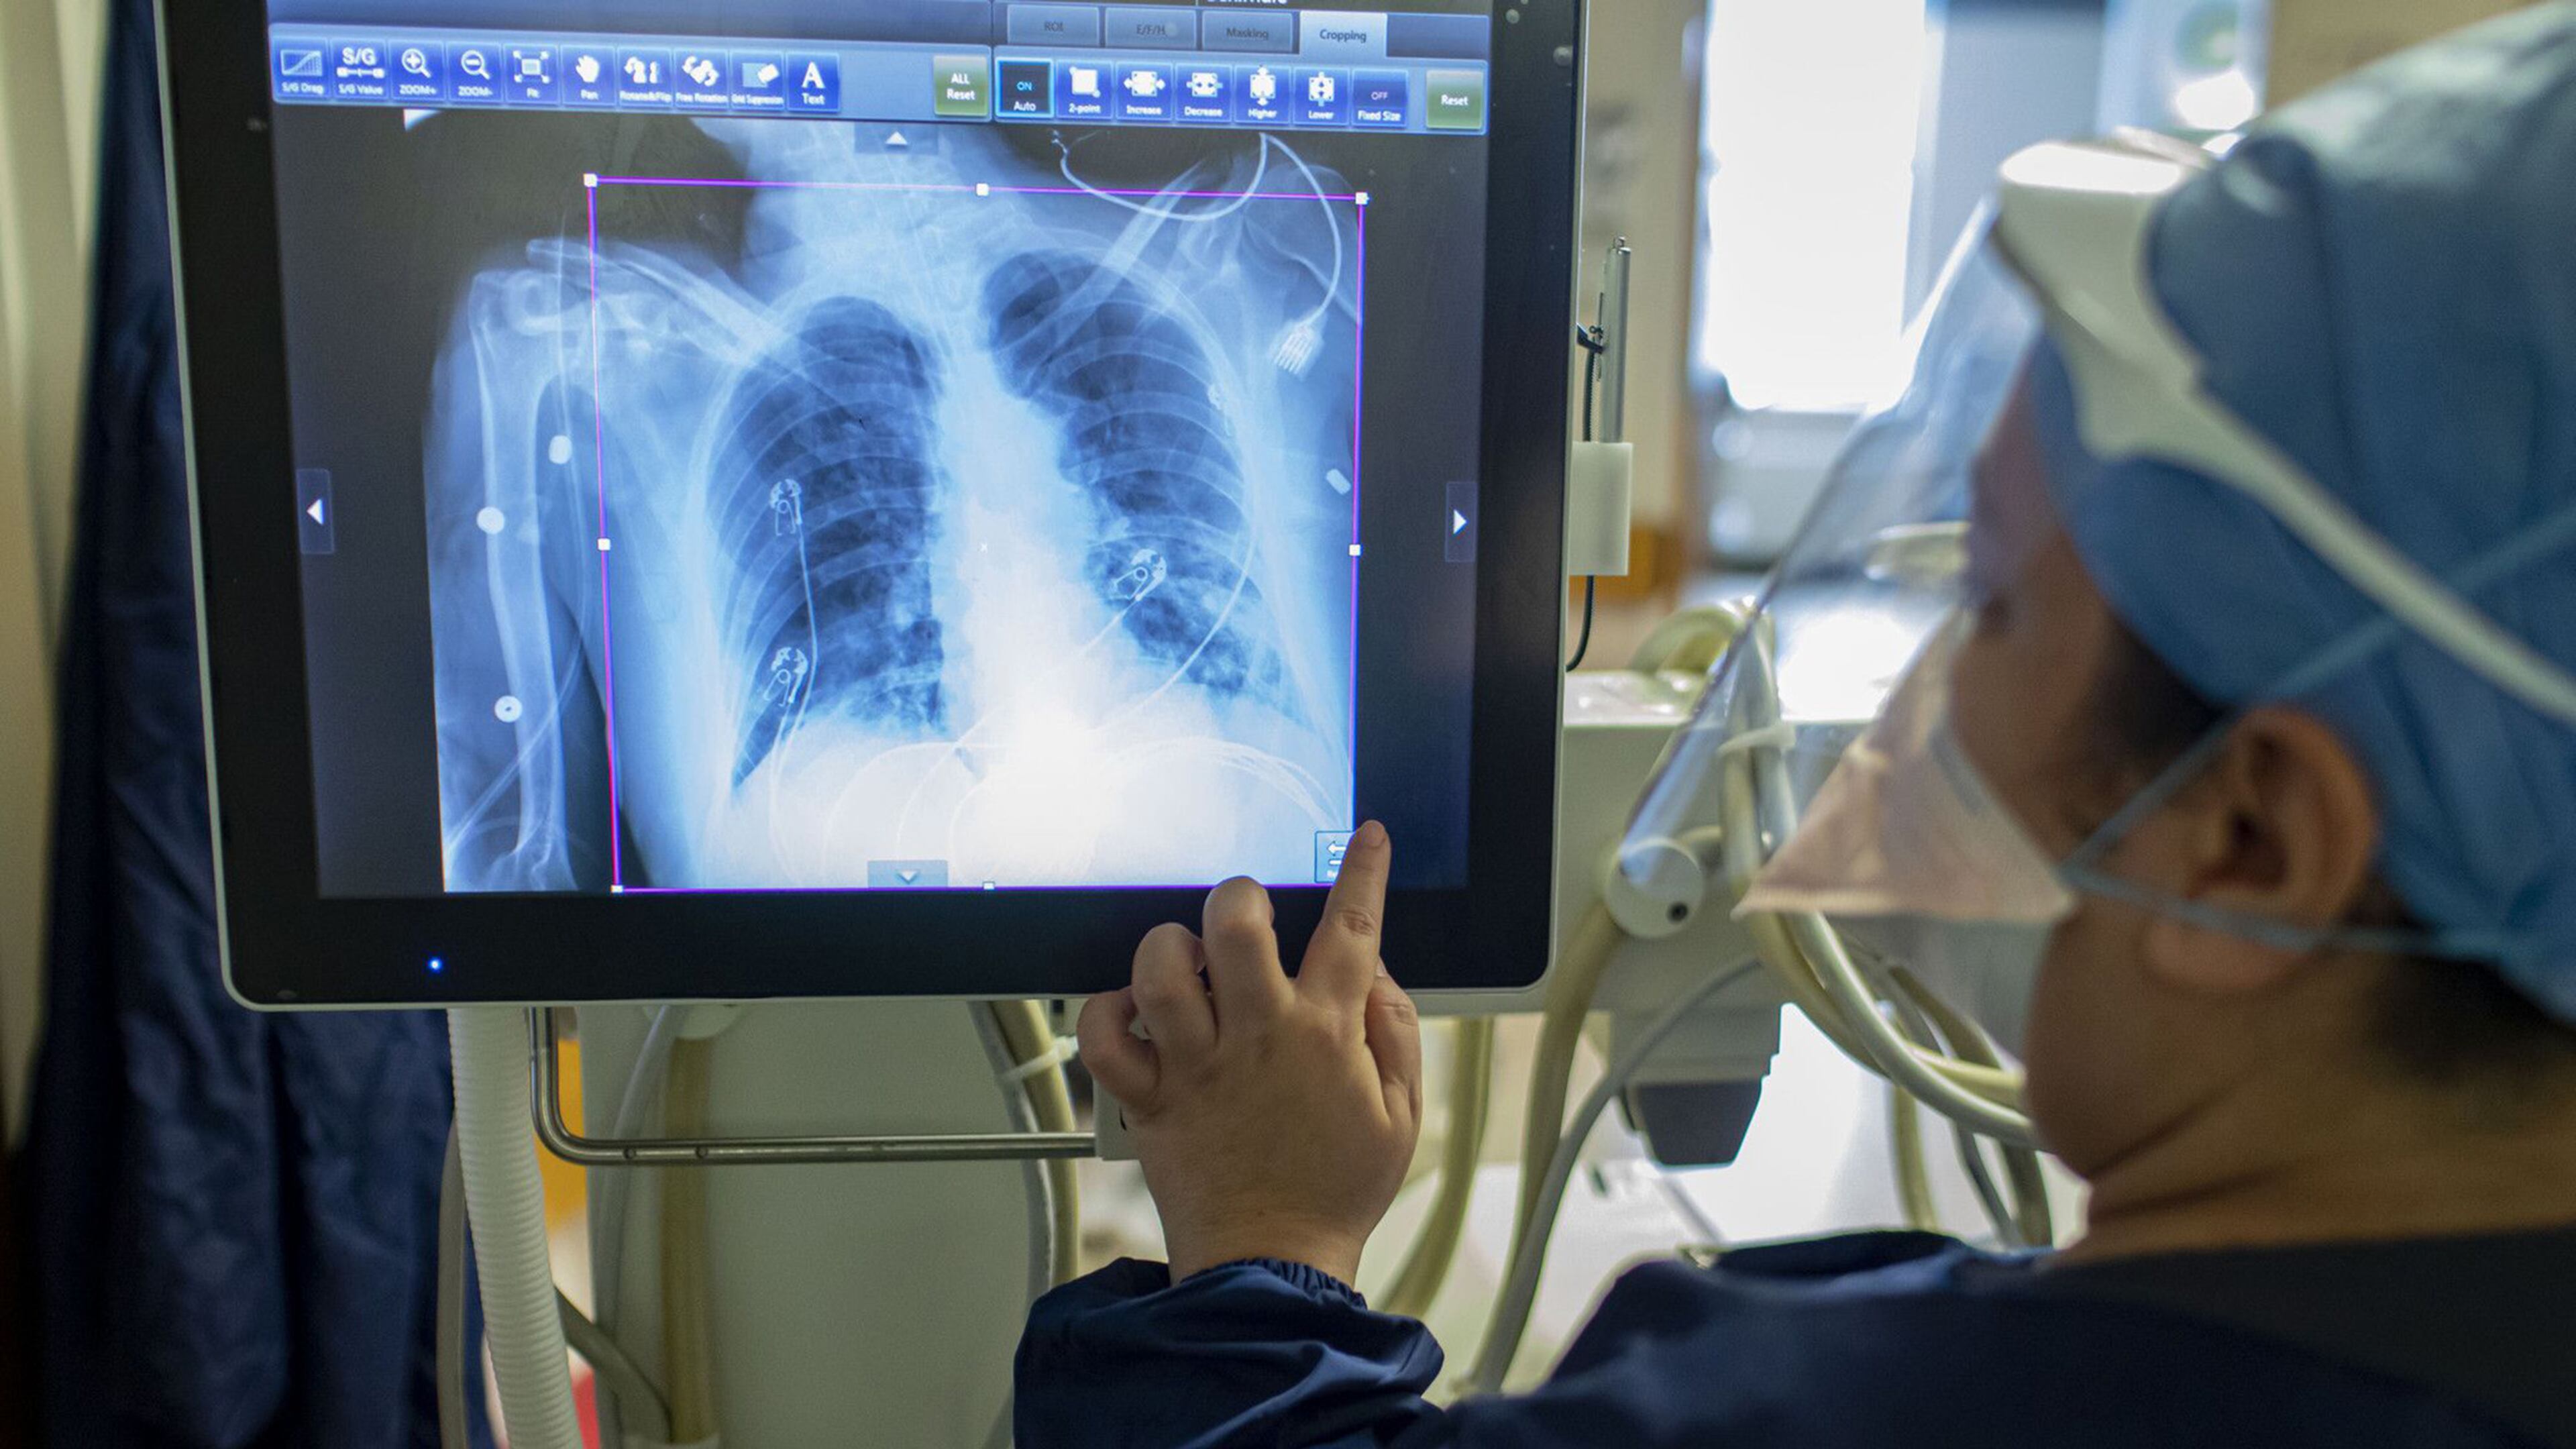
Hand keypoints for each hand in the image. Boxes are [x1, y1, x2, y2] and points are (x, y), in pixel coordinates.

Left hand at [1077, 822, 1421, 1284]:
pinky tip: (1130, 1014)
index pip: (1352, 930)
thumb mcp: (1401, 1115)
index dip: (1364, 872)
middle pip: (1233, 923)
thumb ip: (1395, 1034)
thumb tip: (1378, 976)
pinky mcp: (1150, 1099)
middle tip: (1243, 914)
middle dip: (1238, 896)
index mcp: (1325, 1034)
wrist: (1273, 1265)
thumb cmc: (1334, 1193)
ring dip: (1166, 948)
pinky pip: (1104, 1039)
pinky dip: (1106, 1014)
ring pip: (1160, 968)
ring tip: (1184, 964)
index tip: (1367, 838)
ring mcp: (1197, 1065)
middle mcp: (1256, 1037)